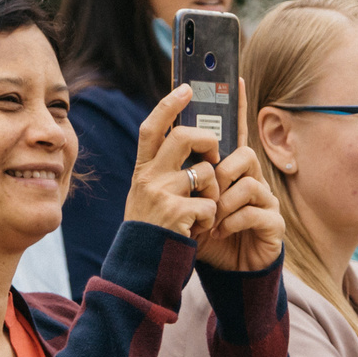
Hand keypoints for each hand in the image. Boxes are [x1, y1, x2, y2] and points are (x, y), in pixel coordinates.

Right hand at [125, 85, 227, 241]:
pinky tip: (200, 230)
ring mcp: (161, 194)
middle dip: (209, 142)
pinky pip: (211, 203)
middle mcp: (148, 178)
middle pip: (185, 137)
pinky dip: (212, 218)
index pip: (151, 128)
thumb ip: (162, 171)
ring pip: (206, 171)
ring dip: (215, 191)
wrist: (142, 267)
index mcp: (142, 171)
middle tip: (215, 155)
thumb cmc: (153, 231)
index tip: (186, 88)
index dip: (168, 105)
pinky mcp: (177, 213)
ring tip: (205, 210)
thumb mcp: (148, 196)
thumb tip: (188, 141)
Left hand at [196, 137, 284, 272]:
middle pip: (246, 156)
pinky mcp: (274, 224)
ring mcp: (268, 203)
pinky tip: (218, 233)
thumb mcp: (192, 212)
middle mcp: (257, 184)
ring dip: (224, 204)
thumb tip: (165, 166)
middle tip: (204, 195)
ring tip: (209, 220)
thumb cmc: (209, 237)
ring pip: (250, 185)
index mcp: (239, 176)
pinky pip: (253, 213)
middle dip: (221, 174)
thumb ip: (185, 191)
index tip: (196, 164)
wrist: (228, 272)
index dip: (216, 149)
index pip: (233, 146)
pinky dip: (231, 223)